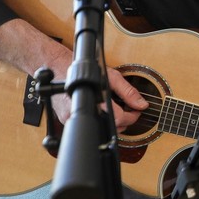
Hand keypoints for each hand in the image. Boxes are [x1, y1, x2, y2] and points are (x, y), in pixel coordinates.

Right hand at [0, 18, 146, 130]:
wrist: (57, 67)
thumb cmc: (83, 70)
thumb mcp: (111, 77)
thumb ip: (128, 92)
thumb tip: (141, 104)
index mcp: (96, 103)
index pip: (120, 120)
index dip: (133, 116)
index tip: (137, 110)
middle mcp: (83, 113)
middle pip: (112, 129)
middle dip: (125, 121)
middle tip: (129, 110)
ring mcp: (73, 119)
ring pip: (101, 130)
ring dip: (113, 122)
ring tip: (118, 109)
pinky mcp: (67, 120)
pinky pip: (89, 125)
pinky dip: (99, 120)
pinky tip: (102, 110)